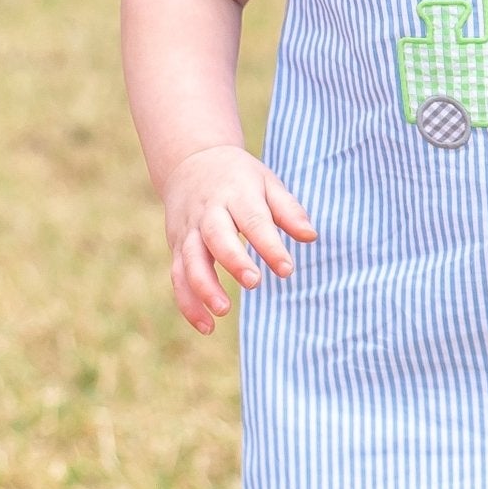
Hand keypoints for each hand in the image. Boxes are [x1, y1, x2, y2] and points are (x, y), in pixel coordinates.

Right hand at [161, 146, 315, 334]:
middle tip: (254, 282)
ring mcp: (189, 230)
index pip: (253, 220)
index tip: (287, 269)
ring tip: (223, 311)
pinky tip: (207, 326)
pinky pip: (178, 277)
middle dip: (233, 261)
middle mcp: (208, 212)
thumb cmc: (239, 178)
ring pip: (190, 260)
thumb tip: (311, 237)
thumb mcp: (267, 183)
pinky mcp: (176, 247)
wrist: (190, 161)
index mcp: (236, 193)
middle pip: (216, 237)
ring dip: (203, 287)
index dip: (269, 245)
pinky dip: (188, 303)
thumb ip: (288, 210)